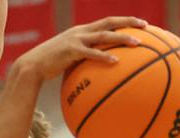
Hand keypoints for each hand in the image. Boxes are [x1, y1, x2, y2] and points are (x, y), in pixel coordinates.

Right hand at [17, 16, 146, 80]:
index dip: (124, 22)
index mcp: (83, 31)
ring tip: (137, 43)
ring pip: (104, 35)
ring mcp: (76, 39)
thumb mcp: (70, 60)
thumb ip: (85, 61)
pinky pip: (91, 53)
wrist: (32, 65)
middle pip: (109, 22)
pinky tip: (116, 61)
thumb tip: (99, 74)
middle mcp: (81, 31)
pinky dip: (104, 56)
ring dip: (122, 38)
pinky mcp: (71, 50)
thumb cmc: (52, 66)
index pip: (107, 22)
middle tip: (146, 26)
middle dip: (128, 22)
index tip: (141, 24)